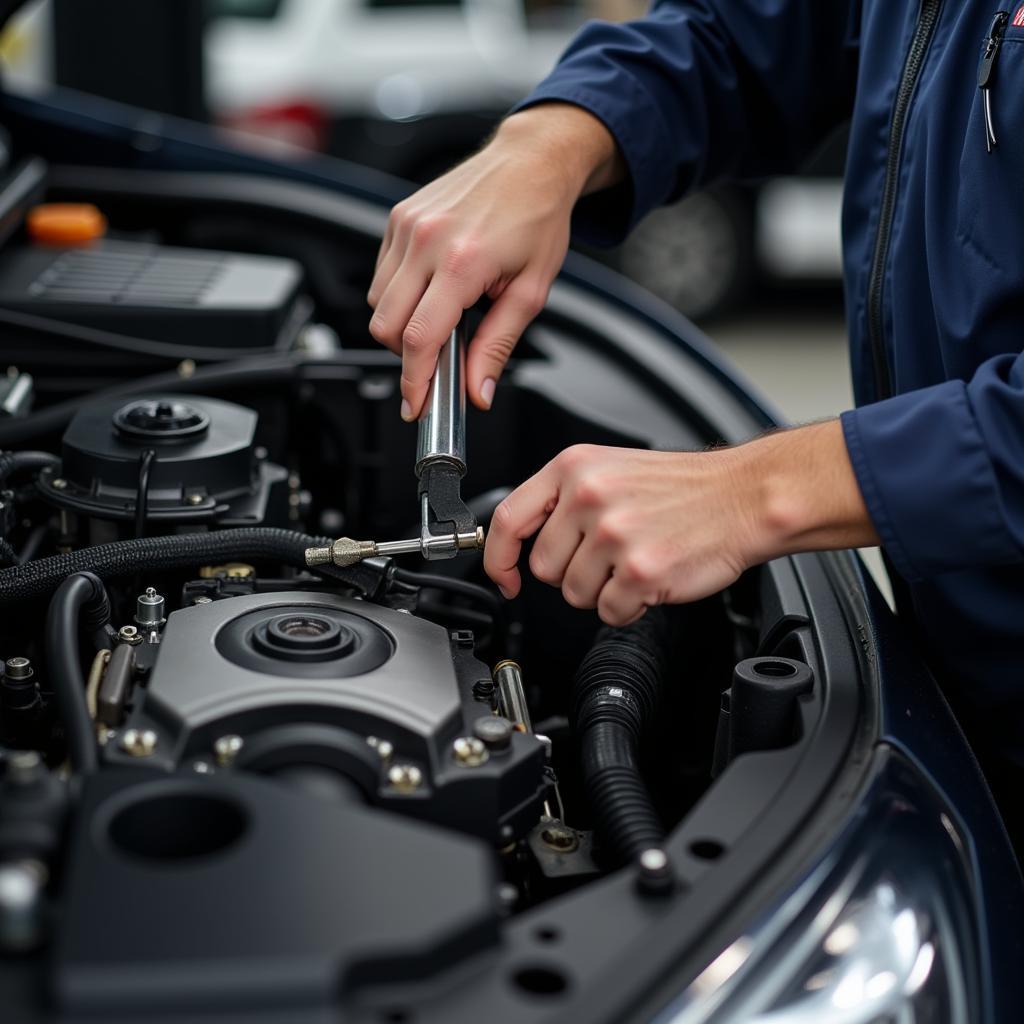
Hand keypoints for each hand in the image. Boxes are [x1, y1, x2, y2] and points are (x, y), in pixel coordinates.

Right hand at [367, 104, 622, 419]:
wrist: (530, 162)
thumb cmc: (537, 218)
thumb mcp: (530, 291)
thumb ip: (497, 346)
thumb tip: (478, 391)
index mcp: (463, 262)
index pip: (419, 338)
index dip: (414, 380)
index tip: (416, 404)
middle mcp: (427, 241)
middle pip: (385, 325)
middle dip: (406, 355)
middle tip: (437, 359)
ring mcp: (407, 225)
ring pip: (377, 302)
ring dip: (400, 323)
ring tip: (440, 317)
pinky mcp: (398, 217)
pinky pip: (382, 274)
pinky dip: (398, 293)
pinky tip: (432, 287)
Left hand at [483, 422, 878, 625]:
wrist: (744, 496)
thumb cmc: (684, 487)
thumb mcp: (610, 470)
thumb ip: (562, 499)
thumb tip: (521, 540)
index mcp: (574, 468)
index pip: (508, 519)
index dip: (499, 557)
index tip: (505, 577)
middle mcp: (588, 497)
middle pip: (543, 568)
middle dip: (571, 573)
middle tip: (609, 556)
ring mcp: (613, 535)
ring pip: (574, 594)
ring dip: (603, 591)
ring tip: (635, 562)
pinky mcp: (640, 571)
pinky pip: (610, 612)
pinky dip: (629, 607)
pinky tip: (650, 579)